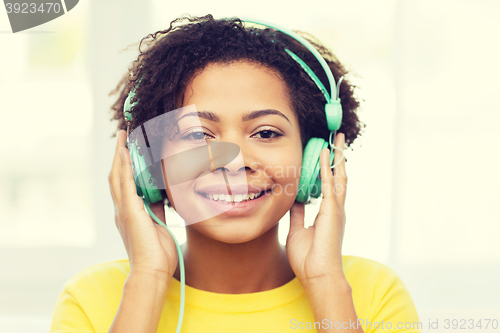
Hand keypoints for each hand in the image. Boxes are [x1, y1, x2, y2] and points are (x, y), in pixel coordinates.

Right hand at [108, 130, 177, 278]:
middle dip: (119, 155)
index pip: (125, 183)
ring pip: (117, 176)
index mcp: (129, 213)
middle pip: (117, 176)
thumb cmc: (158, 254)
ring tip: (123, 137)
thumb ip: (157, 209)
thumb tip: (161, 195)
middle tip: (124, 136)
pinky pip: (124, 184)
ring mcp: (124, 210)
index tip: (129, 149)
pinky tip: (124, 152)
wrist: (153, 272)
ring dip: (120, 155)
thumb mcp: (159, 225)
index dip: (125, 165)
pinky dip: (123, 167)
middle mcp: (122, 210)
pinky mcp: (129, 212)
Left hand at [286, 133, 347, 288]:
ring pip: (338, 176)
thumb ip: (298, 213)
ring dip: (337, 156)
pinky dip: (327, 168)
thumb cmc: (308, 258)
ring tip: (337, 139)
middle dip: (337, 157)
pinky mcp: (333, 211)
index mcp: (329, 213)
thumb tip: (294, 199)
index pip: (329, 184)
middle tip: (336, 139)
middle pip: (338, 176)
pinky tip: (326, 154)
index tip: (324, 152)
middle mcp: (336, 208)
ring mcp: (336, 209)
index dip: (327, 168)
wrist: (317, 276)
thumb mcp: (298, 229)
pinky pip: (329, 184)